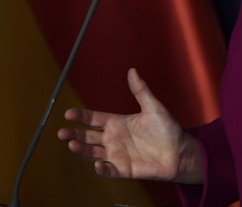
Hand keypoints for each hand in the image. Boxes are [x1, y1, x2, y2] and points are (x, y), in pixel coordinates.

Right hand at [56, 67, 202, 183]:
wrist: (179, 151)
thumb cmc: (167, 129)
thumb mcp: (153, 107)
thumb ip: (141, 90)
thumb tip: (132, 70)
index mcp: (117, 123)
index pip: (93, 119)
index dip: (81, 117)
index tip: (69, 114)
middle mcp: (113, 139)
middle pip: (87, 137)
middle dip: (74, 135)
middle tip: (62, 133)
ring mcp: (117, 155)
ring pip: (93, 153)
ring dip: (82, 151)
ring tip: (72, 146)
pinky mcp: (125, 169)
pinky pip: (110, 170)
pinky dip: (102, 170)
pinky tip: (97, 165)